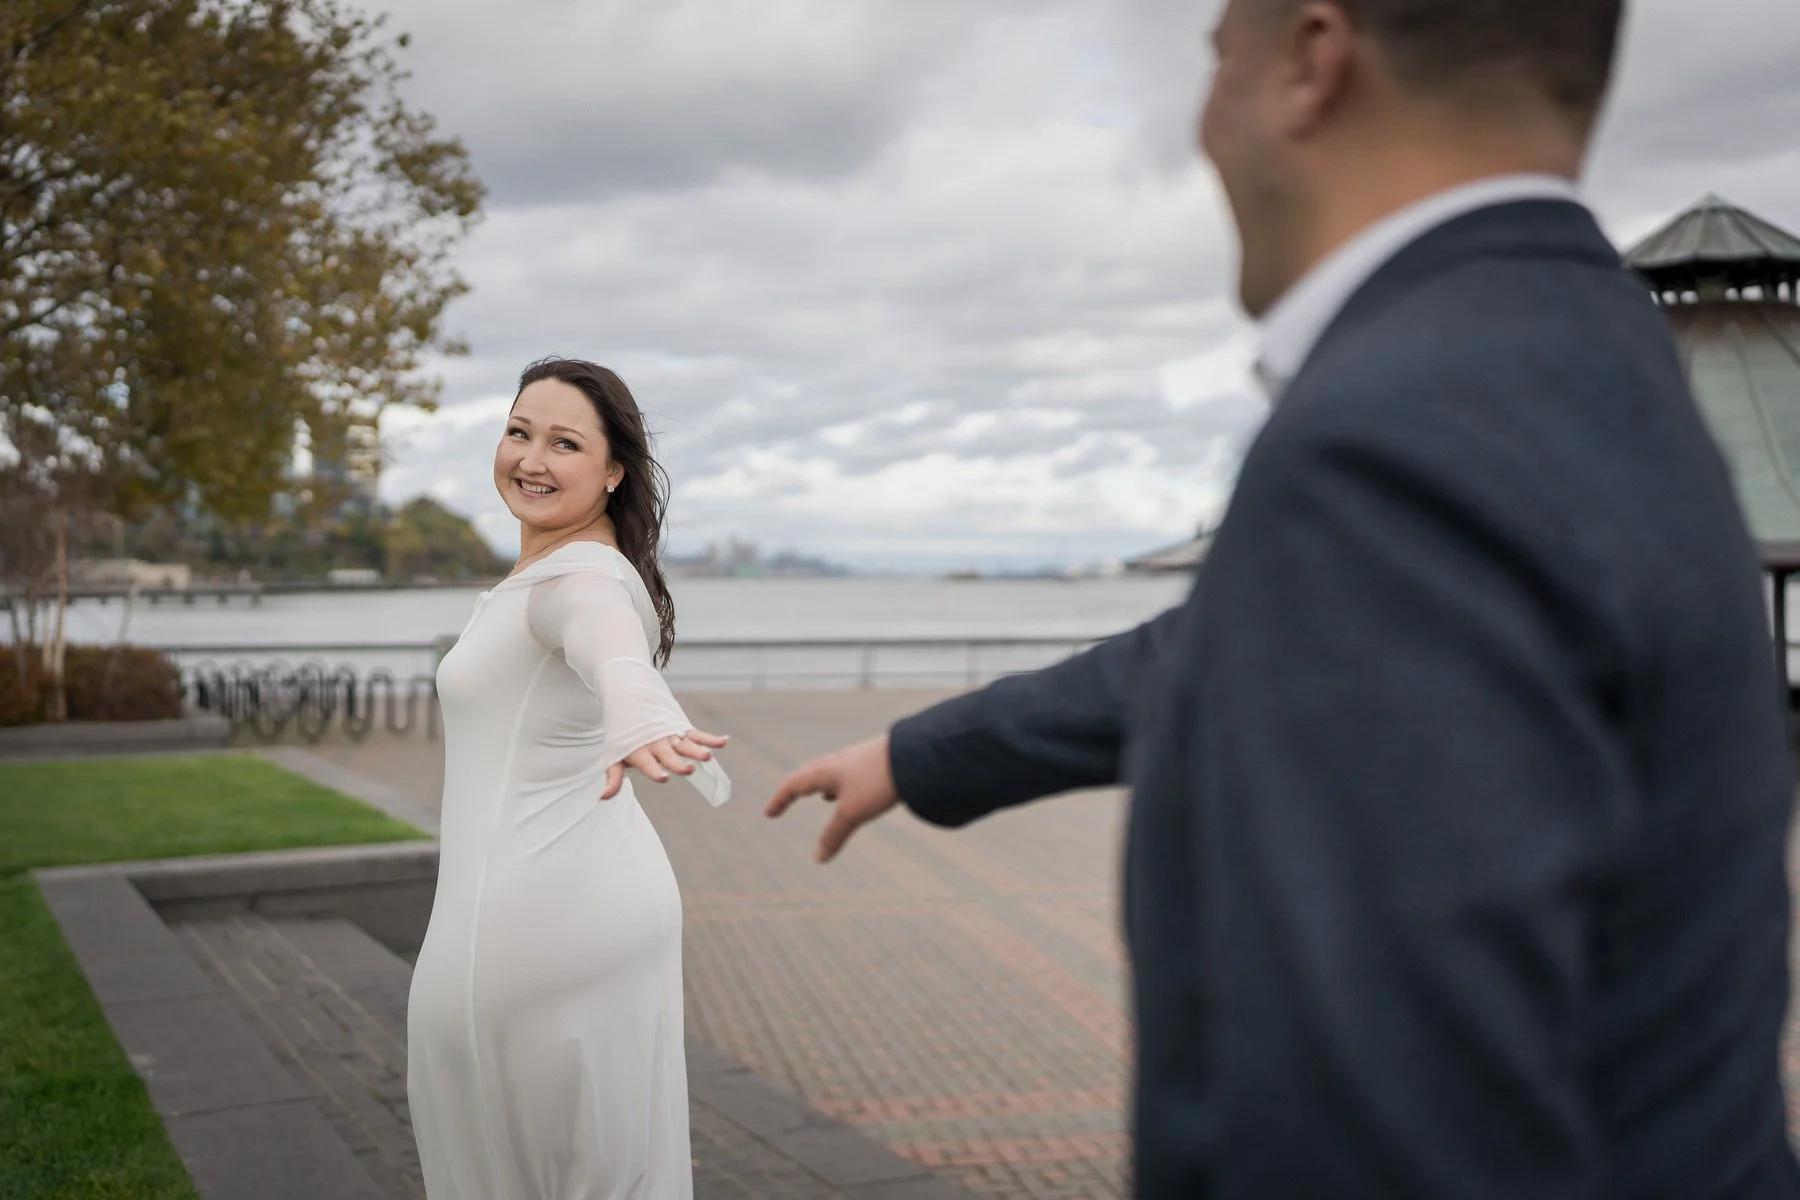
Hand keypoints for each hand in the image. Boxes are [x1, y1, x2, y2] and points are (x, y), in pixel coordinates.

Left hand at [603, 728, 728, 799]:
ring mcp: (670, 735)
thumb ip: (613, 778)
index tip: (663, 777)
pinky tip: (723, 741)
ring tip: (708, 755)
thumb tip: (603, 798)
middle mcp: (656, 743)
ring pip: (685, 744)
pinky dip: (711, 738)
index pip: (648, 763)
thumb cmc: (623, 733)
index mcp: (640, 751)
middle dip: (679, 763)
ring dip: (697, 750)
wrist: (628, 697)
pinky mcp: (681, 728)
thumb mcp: (615, 754)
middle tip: (689, 769)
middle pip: (669, 755)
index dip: (654, 770)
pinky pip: (697, 734)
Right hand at [765, 734, 898, 862]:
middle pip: (809, 774)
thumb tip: (817, 858)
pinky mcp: (874, 761)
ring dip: (822, 785)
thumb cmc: (877, 780)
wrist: (914, 755)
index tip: (769, 813)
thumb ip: (834, 835)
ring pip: (832, 772)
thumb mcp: (852, 813)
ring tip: (823, 796)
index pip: (793, 785)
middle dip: (797, 788)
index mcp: (824, 771)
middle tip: (788, 798)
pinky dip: (843, 784)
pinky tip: (856, 790)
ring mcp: (856, 759)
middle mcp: (837, 762)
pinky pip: (850, 773)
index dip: (779, 800)